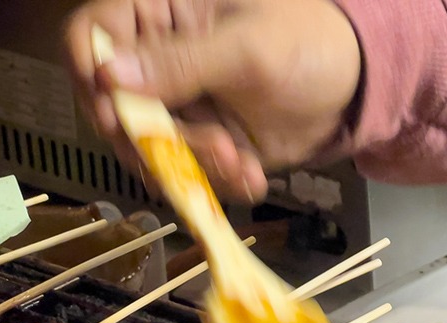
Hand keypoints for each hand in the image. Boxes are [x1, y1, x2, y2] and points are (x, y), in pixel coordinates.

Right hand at [63, 0, 361, 201]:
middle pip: (114, 105)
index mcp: (159, 14)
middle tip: (197, 144)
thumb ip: (182, 62)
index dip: (92, 74)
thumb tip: (112, 77)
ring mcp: (180, 107)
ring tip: (238, 160)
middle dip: (153, 136)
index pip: (93, 36)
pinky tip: (251, 175)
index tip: (115, 111)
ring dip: (192, 165)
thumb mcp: (246, 48)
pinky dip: (218, 182)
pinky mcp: (204, 145)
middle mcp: (159, 63)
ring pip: (151, 148)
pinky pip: (190, 174)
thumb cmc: (306, 42)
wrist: (354, 88)